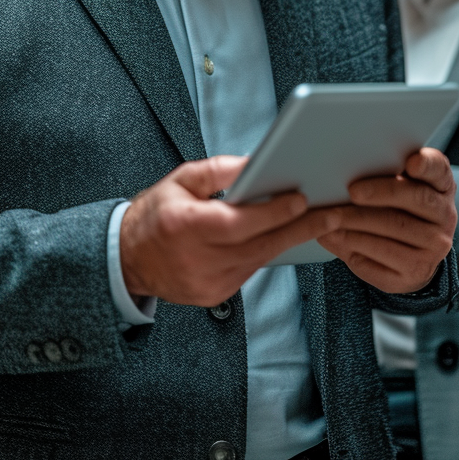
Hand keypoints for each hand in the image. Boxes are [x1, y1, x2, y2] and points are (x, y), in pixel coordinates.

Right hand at [120, 155, 346, 306]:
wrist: (127, 258)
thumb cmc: (154, 214)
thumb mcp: (180, 180)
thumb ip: (218, 171)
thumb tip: (255, 163)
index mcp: (185, 226)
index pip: (239, 222)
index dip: (273, 212)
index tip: (301, 199)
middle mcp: (197, 259)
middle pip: (259, 245)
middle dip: (299, 228)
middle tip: (331, 215)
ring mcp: (207, 283)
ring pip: (260, 260)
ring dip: (288, 240)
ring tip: (316, 222)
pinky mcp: (215, 296)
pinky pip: (250, 271)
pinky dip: (266, 253)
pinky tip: (282, 237)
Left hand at [317, 147, 455, 294]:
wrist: (409, 256)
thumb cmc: (395, 208)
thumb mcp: (397, 187)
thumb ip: (383, 172)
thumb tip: (340, 167)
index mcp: (440, 186)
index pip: (439, 169)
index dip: (427, 164)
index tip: (412, 161)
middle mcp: (444, 216)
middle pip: (416, 198)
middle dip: (380, 192)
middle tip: (352, 192)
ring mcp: (433, 248)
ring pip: (395, 229)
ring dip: (356, 222)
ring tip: (328, 217)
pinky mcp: (414, 273)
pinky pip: (381, 258)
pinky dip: (351, 246)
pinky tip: (331, 237)